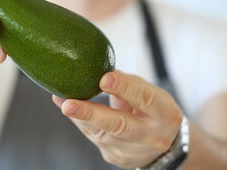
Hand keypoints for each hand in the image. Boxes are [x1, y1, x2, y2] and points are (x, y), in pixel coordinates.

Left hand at [52, 70, 182, 168]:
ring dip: (79, 116)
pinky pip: (95, 137)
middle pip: (119, 125)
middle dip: (91, 114)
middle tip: (68, 104)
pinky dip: (81, 122)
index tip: (103, 79)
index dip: (125, 88)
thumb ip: (127, 82)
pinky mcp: (117, 158)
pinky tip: (68, 109)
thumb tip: (98, 68)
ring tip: (61, 101)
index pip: (144, 99)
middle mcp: (151, 136)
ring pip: (101, 133)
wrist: (166, 147)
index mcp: (165, 113)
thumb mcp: (149, 92)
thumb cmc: (152, 109)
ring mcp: (133, 151)